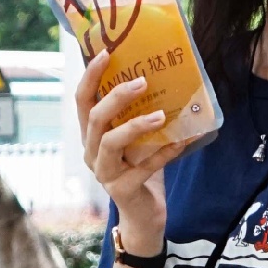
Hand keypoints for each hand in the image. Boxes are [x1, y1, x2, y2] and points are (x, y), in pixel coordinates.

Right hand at [77, 49, 168, 241]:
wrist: (144, 214)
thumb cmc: (140, 168)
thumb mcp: (137, 138)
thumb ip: (139, 114)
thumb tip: (163, 75)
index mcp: (91, 135)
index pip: (81, 100)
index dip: (90, 76)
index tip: (106, 52)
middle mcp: (91, 152)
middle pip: (94, 118)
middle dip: (116, 97)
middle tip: (142, 81)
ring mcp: (104, 173)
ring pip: (111, 142)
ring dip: (136, 125)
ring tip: (161, 115)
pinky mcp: (122, 190)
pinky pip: (145, 166)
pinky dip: (166, 151)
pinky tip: (185, 139)